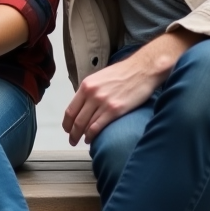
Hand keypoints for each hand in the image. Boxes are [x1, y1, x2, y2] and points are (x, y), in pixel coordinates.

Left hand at [62, 31, 199, 144]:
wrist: (143, 69)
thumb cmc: (124, 73)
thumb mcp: (100, 78)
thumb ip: (90, 91)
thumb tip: (84, 105)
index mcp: (86, 85)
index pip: (70, 109)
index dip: (67, 122)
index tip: (67, 129)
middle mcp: (92, 94)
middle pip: (76, 120)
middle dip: (72, 133)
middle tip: (72, 140)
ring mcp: (103, 102)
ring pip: (85, 125)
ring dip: (81, 136)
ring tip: (81, 141)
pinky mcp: (115, 110)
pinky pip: (97, 127)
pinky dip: (92, 136)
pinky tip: (91, 139)